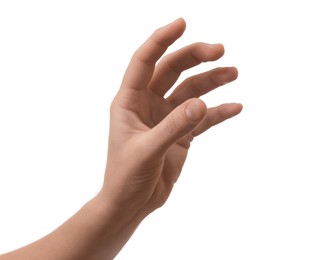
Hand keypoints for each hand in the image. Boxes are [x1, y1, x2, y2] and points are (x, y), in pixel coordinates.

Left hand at [101, 18, 241, 217]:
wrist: (132, 203)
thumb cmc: (126, 177)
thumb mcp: (147, 150)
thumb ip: (173, 127)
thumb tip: (202, 103)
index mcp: (129, 102)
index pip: (144, 62)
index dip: (161, 40)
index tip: (182, 24)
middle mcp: (147, 105)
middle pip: (172, 71)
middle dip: (194, 58)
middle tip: (219, 51)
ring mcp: (166, 118)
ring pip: (190, 92)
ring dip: (210, 81)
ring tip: (232, 72)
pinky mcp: (180, 134)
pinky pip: (202, 118)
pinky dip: (218, 111)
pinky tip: (235, 106)